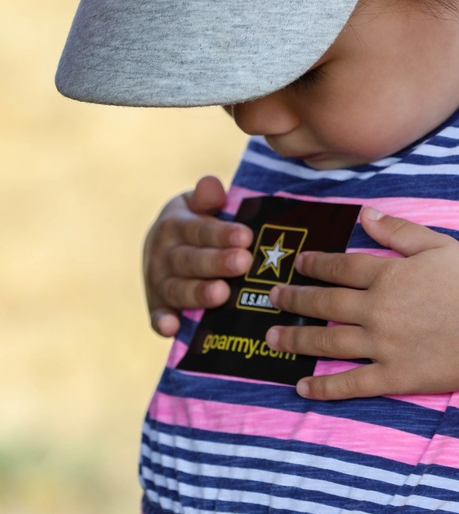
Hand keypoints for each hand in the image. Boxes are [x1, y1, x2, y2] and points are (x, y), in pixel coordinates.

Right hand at [143, 175, 252, 336]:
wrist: (164, 247)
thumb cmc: (194, 225)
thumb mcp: (196, 205)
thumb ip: (206, 197)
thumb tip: (212, 185)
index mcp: (175, 225)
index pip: (199, 229)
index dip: (222, 233)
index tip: (246, 236)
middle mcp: (163, 254)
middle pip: (190, 260)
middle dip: (217, 262)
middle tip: (244, 262)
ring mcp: (158, 282)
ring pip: (177, 289)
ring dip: (198, 293)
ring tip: (221, 294)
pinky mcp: (157, 306)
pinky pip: (157, 316)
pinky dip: (162, 322)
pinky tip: (172, 328)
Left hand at [267, 207, 458, 400]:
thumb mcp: (440, 246)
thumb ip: (398, 231)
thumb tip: (364, 215)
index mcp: (388, 275)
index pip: (340, 268)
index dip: (315, 264)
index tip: (298, 264)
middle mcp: (377, 310)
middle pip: (324, 303)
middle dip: (294, 299)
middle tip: (272, 298)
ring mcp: (382, 346)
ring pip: (328, 341)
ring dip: (296, 339)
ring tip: (272, 337)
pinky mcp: (394, 376)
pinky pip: (351, 384)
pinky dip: (323, 387)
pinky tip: (301, 386)